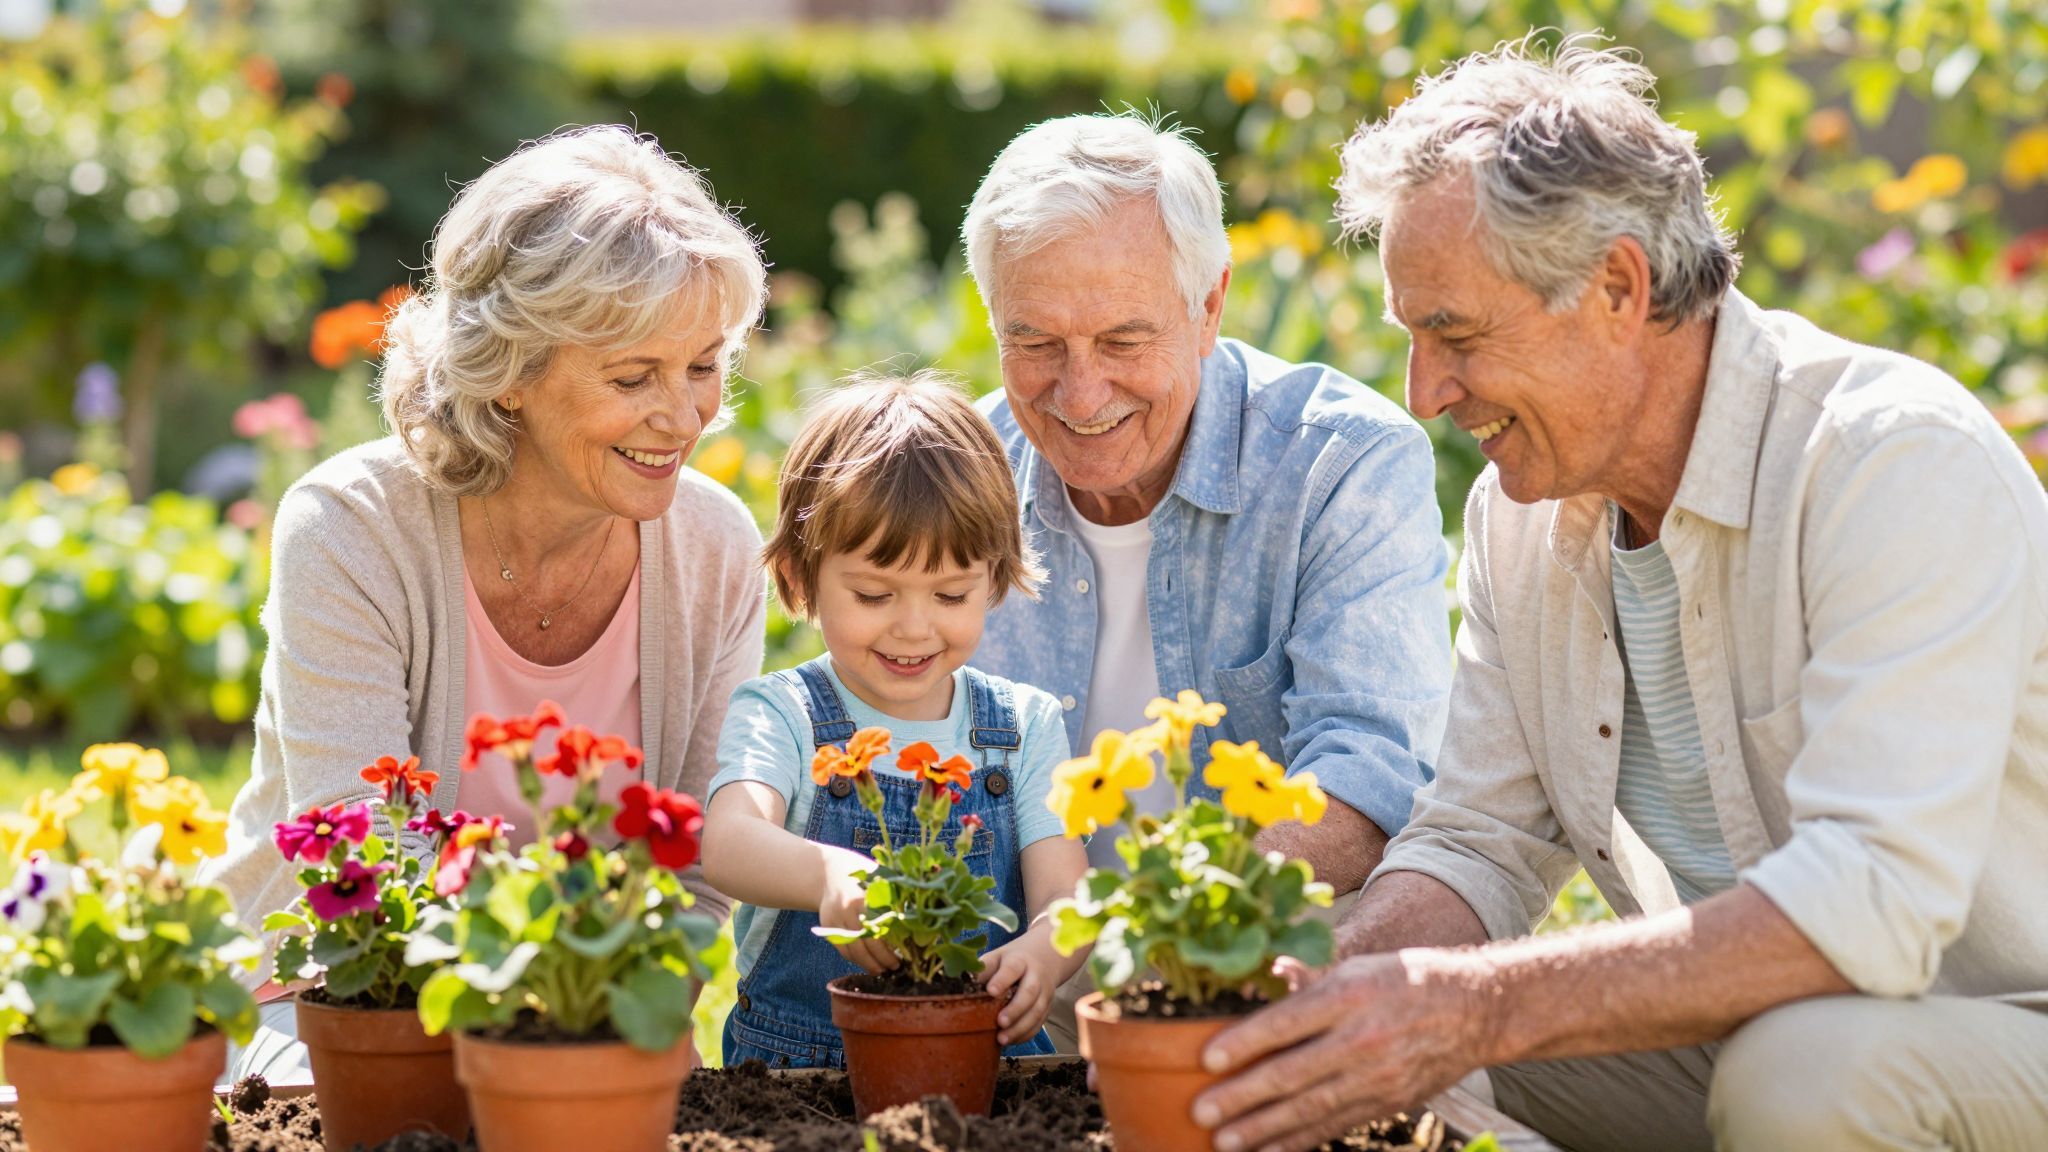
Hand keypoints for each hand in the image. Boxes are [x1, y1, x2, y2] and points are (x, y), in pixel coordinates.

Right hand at [819, 871, 898, 974]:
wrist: (830, 872)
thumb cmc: (864, 877)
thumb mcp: (881, 881)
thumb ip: (895, 900)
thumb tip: (918, 925)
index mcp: (866, 897)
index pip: (882, 927)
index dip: (893, 944)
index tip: (905, 955)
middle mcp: (848, 908)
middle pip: (867, 942)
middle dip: (883, 959)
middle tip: (895, 967)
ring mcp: (835, 918)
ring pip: (853, 950)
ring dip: (868, 964)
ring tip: (882, 970)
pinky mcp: (827, 926)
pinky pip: (842, 949)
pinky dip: (855, 960)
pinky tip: (867, 964)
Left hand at [975, 931, 1063, 1045]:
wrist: (1043, 958)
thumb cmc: (1011, 961)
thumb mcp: (996, 958)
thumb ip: (982, 970)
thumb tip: (960, 985)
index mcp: (1019, 961)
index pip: (1012, 969)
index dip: (1002, 980)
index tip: (991, 991)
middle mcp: (1035, 976)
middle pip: (1029, 992)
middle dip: (1015, 1009)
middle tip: (1000, 1022)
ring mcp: (1044, 992)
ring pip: (1037, 1011)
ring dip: (1020, 1027)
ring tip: (1002, 1039)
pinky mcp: (1047, 1007)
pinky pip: (1039, 1023)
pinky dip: (1026, 1034)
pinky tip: (1012, 1041)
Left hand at [1191, 950, 1492, 1151]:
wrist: (1474, 1011)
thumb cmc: (1404, 980)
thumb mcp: (1356, 966)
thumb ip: (1307, 982)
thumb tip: (1260, 982)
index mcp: (1350, 995)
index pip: (1287, 1022)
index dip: (1244, 1043)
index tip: (1207, 1059)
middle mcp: (1362, 1039)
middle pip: (1292, 1073)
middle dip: (1242, 1097)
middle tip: (1202, 1112)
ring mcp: (1377, 1077)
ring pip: (1310, 1108)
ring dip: (1262, 1129)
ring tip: (1224, 1141)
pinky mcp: (1386, 1103)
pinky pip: (1335, 1125)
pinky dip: (1299, 1141)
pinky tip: (1267, 1150)